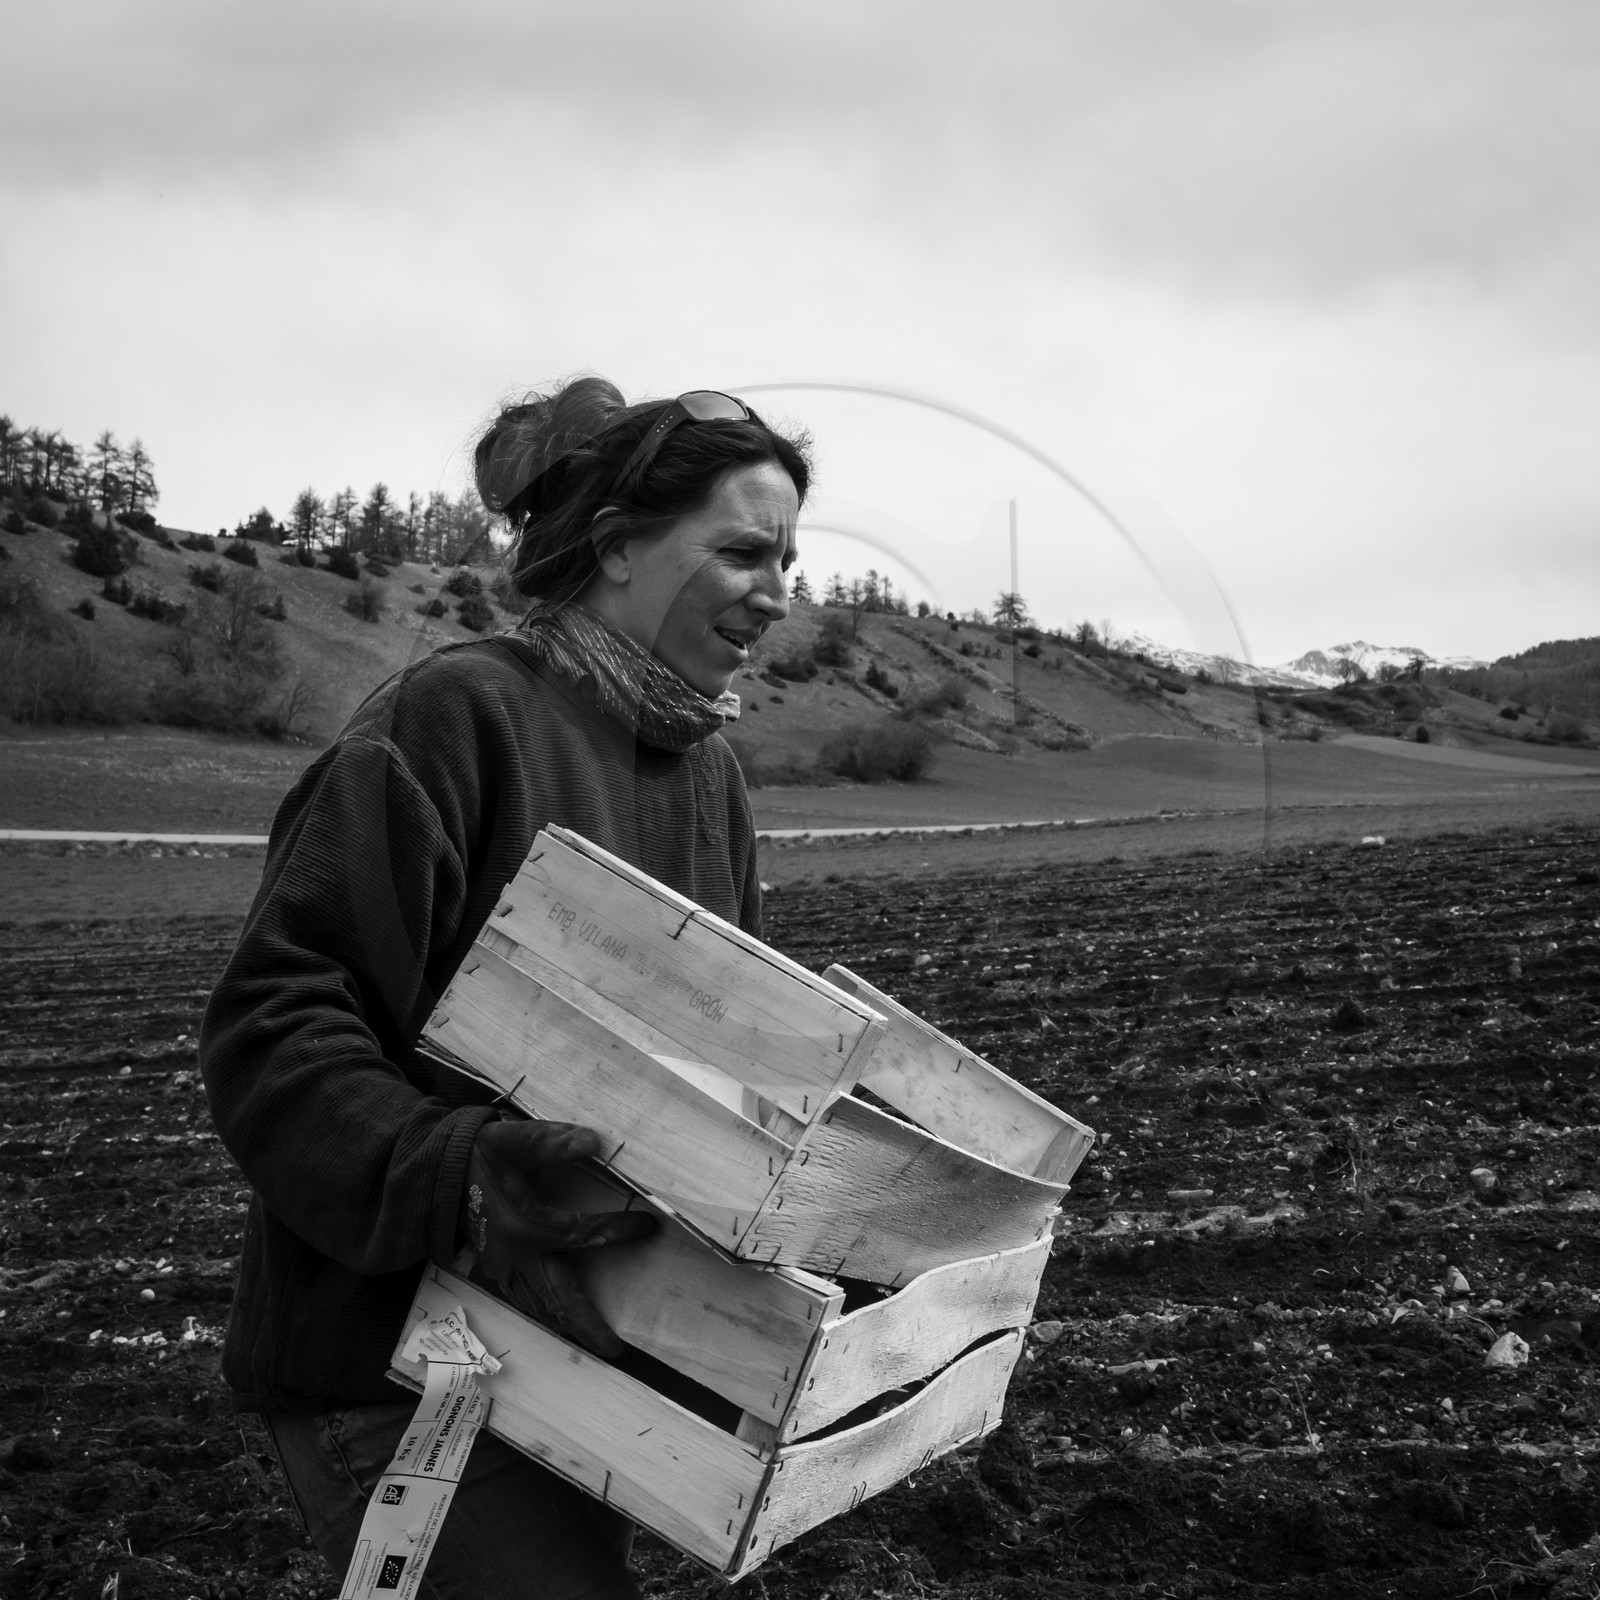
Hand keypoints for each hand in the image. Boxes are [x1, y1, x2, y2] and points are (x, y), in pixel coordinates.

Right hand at [461, 1119, 655, 1357]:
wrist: (438, 1174)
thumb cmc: (480, 1155)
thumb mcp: (514, 1139)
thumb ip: (554, 1141)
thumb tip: (596, 1141)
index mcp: (524, 1223)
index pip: (581, 1233)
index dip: (616, 1231)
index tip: (648, 1226)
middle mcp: (515, 1254)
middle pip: (558, 1299)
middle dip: (587, 1325)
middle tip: (616, 1350)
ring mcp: (503, 1266)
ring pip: (541, 1305)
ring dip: (569, 1324)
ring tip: (598, 1343)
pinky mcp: (496, 1269)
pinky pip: (525, 1300)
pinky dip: (546, 1312)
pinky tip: (562, 1320)